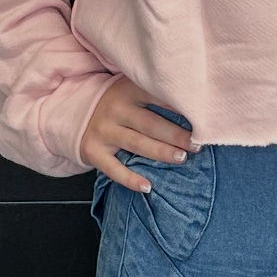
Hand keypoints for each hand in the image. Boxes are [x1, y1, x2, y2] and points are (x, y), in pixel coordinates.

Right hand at [80, 77, 191, 194]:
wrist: (75, 113)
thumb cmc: (116, 103)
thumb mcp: (131, 89)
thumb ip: (155, 93)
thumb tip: (196, 105)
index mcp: (128, 90)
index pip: (157, 96)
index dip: (180, 107)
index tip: (201, 117)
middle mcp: (115, 109)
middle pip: (151, 123)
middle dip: (176, 135)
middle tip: (197, 144)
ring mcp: (104, 131)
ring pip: (137, 144)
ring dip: (161, 152)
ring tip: (181, 158)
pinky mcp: (94, 151)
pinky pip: (114, 169)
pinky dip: (130, 179)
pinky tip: (147, 187)